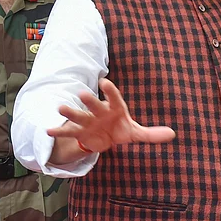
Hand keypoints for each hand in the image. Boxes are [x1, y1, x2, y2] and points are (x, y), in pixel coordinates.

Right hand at [48, 78, 174, 155]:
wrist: (102, 138)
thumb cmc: (119, 129)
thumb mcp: (135, 133)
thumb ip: (151, 134)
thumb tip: (172, 134)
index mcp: (114, 109)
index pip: (114, 98)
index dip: (110, 91)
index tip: (105, 82)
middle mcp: (98, 112)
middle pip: (94, 104)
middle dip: (89, 100)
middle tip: (82, 93)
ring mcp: (87, 121)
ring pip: (78, 115)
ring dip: (70, 112)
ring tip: (61, 108)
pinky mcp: (78, 132)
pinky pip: (68, 132)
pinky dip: (58, 132)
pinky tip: (48, 131)